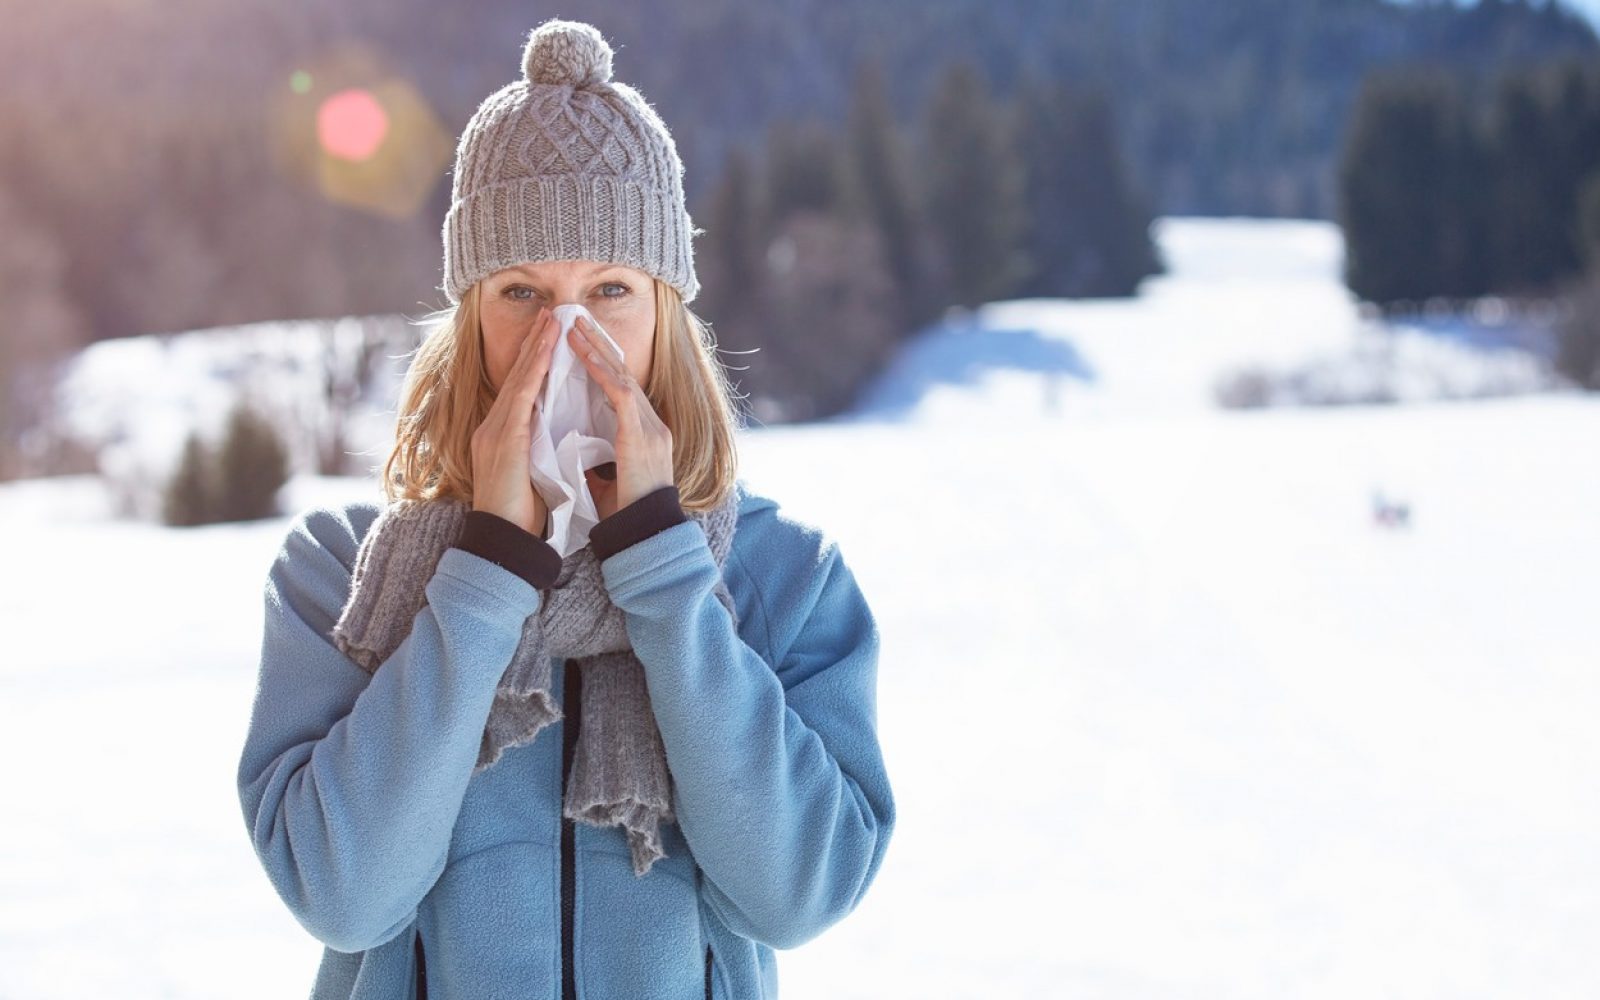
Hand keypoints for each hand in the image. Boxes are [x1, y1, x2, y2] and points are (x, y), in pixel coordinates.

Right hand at [470, 307, 557, 536]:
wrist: (503, 540)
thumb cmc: (521, 515)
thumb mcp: (532, 474)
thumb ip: (538, 450)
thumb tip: (556, 437)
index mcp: (500, 436)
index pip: (519, 389)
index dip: (533, 361)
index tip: (548, 337)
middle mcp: (492, 427)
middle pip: (516, 376)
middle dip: (534, 343)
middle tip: (550, 314)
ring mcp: (495, 431)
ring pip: (518, 379)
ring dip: (536, 347)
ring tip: (552, 320)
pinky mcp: (504, 439)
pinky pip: (521, 397)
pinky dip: (534, 371)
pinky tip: (547, 351)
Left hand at [569, 314, 674, 511]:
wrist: (644, 534)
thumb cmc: (626, 516)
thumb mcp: (607, 481)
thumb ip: (594, 462)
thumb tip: (573, 455)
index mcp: (644, 435)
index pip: (622, 390)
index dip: (602, 366)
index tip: (581, 346)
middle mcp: (652, 424)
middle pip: (624, 373)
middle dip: (599, 346)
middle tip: (575, 321)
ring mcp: (650, 427)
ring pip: (621, 375)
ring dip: (596, 349)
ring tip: (573, 327)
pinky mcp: (640, 433)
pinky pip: (619, 390)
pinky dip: (599, 369)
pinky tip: (581, 353)